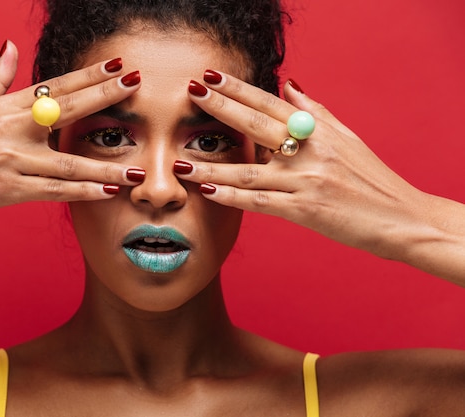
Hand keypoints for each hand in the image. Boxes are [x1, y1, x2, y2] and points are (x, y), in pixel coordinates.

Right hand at [0, 41, 143, 226]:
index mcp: (3, 106)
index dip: (88, 75)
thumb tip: (10, 46)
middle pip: (67, 109)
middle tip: (139, 85)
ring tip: (139, 171)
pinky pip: (53, 191)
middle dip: (106, 96)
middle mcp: (10, 128)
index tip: (117, 66)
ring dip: (107, 167)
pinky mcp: (6, 189)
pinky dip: (81, 192)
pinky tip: (106, 193)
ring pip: (69, 162)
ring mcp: (10, 159)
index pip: (54, 85)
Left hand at [179, 71, 428, 262]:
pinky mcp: (304, 211)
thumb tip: (287, 86)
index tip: (211, 76)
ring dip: (211, 166)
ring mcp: (306, 181)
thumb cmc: (372, 178)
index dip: (238, 89)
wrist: (402, 219)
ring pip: (248, 171)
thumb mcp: (347, 138)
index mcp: (319, 130)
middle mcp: (310, 151)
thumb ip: (314, 112)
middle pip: (256, 125)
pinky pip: (259, 203)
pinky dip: (232, 198)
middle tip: (190, 92)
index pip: (270, 103)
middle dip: (220, 108)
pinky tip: (207, 192)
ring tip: (180, 162)